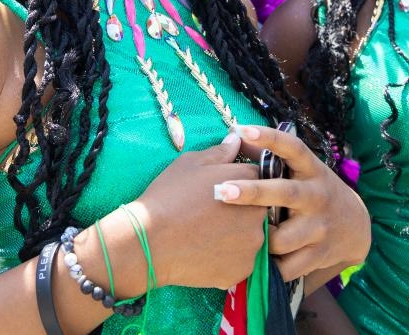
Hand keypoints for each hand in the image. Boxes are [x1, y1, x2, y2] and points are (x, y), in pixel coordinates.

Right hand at [130, 133, 263, 289]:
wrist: (150, 241)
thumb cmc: (168, 196)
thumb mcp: (190, 164)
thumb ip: (220, 152)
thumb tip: (236, 140)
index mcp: (248, 180)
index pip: (257, 177)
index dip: (238, 182)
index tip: (220, 189)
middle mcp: (258, 211)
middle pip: (258, 207)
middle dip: (241, 209)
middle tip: (211, 213)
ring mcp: (253, 243)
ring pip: (251, 236)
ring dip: (237, 233)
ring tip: (207, 233)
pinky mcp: (244, 268)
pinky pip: (242, 259)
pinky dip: (228, 256)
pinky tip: (206, 250)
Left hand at [215, 124, 370, 287]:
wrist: (354, 227)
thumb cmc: (313, 191)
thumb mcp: (300, 170)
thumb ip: (269, 155)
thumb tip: (232, 137)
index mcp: (311, 170)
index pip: (293, 148)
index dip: (270, 138)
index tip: (245, 130)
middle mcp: (316, 196)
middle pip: (284, 193)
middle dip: (252, 193)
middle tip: (222, 191)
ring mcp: (319, 227)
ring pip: (281, 238)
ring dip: (259, 239)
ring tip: (242, 236)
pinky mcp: (319, 254)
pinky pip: (286, 266)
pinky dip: (269, 266)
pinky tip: (255, 262)